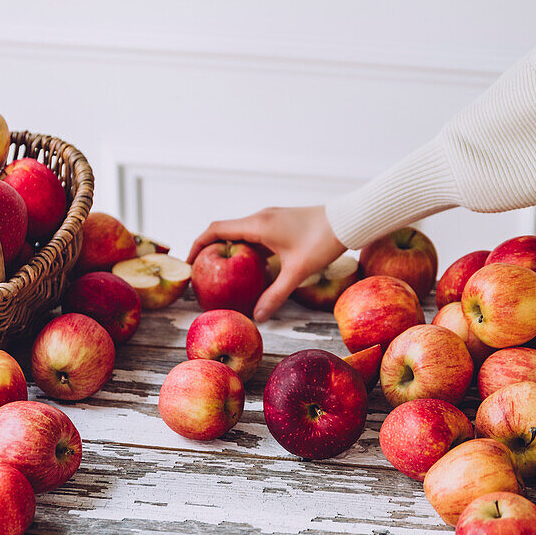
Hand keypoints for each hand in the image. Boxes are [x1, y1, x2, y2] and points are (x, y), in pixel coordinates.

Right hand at [188, 205, 344, 322]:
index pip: (216, 230)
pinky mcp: (279, 221)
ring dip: (228, 248)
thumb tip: (257, 317)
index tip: (188, 262)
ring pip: (239, 231)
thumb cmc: (322, 243)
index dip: (197, 244)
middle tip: (201, 272)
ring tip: (221, 272)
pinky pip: (253, 233)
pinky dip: (245, 247)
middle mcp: (260, 217)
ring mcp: (270, 217)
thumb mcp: (297, 273)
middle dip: (209, 249)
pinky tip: (249, 267)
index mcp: (257, 225)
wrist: (348, 220)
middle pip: (224, 230)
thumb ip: (275, 295)